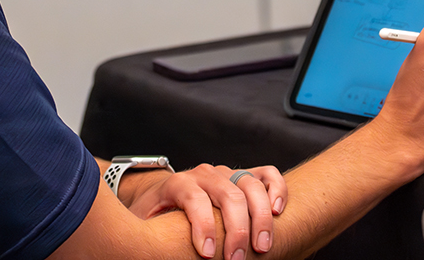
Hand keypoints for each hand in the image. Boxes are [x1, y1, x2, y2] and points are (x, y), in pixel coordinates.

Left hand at [126, 163, 285, 258]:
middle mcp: (204, 174)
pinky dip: (276, 189)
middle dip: (236, 229)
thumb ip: (150, 234)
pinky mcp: (242, 176)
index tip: (206, 254)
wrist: (162, 197)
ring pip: (250, 184)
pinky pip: (266, 174)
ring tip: (261, 246)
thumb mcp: (145, 225)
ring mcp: (225, 173)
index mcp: (177, 183)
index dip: (202, 226)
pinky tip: (278, 211)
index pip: (194, 198)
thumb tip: (150, 253)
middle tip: (237, 259)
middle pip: (228, 194)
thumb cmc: (155, 216)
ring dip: (260, 216)